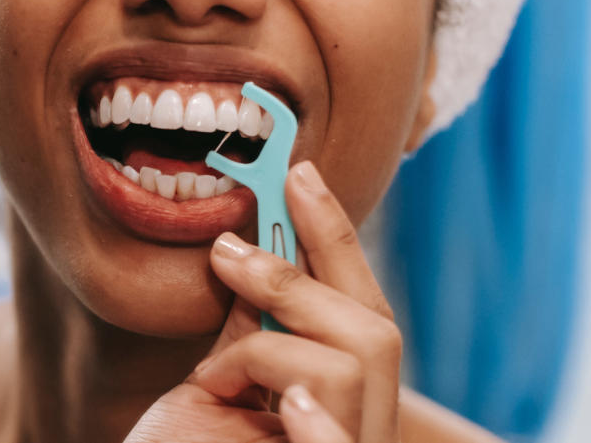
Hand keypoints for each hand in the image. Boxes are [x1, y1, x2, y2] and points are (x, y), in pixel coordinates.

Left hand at [126, 161, 402, 442]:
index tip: (296, 174)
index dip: (333, 239)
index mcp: (342, 404)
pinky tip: (278, 406)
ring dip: (268, 349)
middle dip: (300, 275)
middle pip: (377, 331)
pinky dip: (309, 417)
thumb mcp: (219, 384)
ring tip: (213, 378)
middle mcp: (361, 431)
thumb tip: (257, 251)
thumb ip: (252, 329)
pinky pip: (335, 441)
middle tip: (225, 249)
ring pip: (355, 364)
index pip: (361, 311)